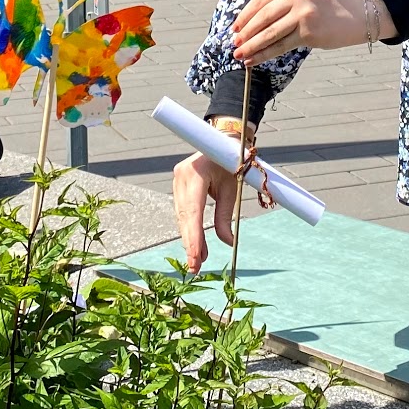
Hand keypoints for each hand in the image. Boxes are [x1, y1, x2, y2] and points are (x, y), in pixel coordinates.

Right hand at [172, 146, 241, 272]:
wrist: (221, 141)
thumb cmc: (231, 163)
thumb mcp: (232, 189)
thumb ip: (226, 216)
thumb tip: (227, 242)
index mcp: (197, 173)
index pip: (193, 211)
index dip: (194, 236)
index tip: (197, 256)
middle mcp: (182, 177)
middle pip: (185, 217)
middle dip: (190, 243)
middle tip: (195, 267)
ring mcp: (177, 180)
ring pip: (182, 216)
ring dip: (190, 238)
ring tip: (198, 260)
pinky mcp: (178, 186)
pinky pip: (183, 212)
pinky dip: (189, 228)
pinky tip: (196, 245)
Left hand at [231, 0, 380, 65]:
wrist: (357, 15)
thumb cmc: (328, 7)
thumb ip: (282, 1)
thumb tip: (251, 22)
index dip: (245, 15)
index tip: (235, 27)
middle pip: (263, 16)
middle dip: (246, 32)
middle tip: (234, 43)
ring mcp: (304, 13)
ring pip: (269, 33)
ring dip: (251, 46)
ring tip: (239, 54)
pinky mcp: (309, 32)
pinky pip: (281, 46)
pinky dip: (264, 54)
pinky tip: (254, 60)